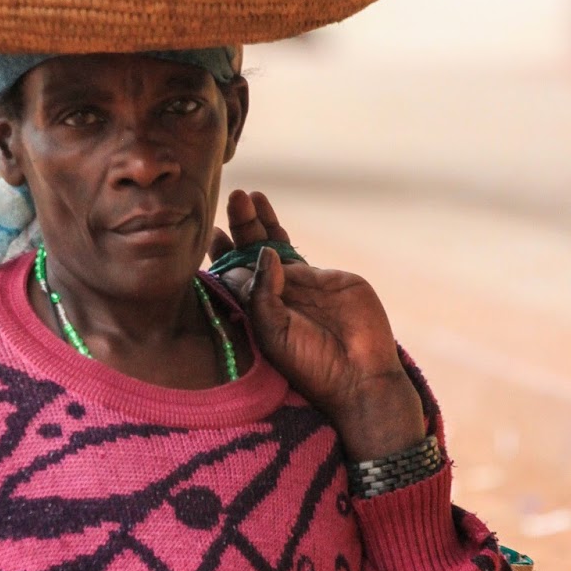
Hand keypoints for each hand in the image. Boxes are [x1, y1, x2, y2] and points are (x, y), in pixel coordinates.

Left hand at [209, 190, 428, 457]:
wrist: (358, 373)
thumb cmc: (308, 363)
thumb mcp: (272, 331)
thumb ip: (262, 293)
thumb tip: (263, 253)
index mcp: (255, 312)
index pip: (232, 276)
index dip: (222, 254)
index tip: (212, 234)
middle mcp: (274, 296)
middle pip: (251, 252)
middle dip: (242, 226)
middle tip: (234, 199)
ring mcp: (300, 285)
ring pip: (274, 246)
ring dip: (260, 222)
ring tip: (248, 197)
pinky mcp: (326, 278)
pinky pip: (297, 254)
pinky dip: (282, 236)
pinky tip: (268, 223)